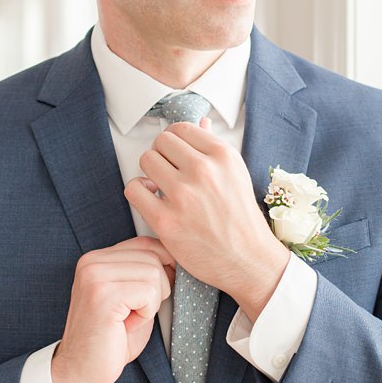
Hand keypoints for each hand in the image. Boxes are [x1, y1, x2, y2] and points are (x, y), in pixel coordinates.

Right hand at [51, 236, 175, 382]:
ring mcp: (95, 276)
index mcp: (97, 258)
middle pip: (154, 257)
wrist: (81, 371)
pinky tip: (126, 325)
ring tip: (128, 319)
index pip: (146, 243)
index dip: (163, 267)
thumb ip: (145, 272)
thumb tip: (177, 256)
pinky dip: (146, 313)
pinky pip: (149, 292)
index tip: (154, 294)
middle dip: (157, 290)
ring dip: (151, 303)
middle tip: (134, 313)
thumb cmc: (111, 338)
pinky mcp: (103, 295)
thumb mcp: (131, 297)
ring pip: (154, 274)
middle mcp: (92, 261)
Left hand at [125, 119, 289, 319]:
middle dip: (162, 155)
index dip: (175, 141)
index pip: (181, 128)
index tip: (176, 154)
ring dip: (150, 173)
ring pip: (146, 160)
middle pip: (161, 142)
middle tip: (169, 172)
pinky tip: (152, 200)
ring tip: (162, 186)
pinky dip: (139, 192)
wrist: (248, 260)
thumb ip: (214, 148)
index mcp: (223, 155)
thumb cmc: (241, 219)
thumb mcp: (236, 174)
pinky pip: (134, 189)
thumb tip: (200, 122)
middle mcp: (203, 171)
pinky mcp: (165, 220)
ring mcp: (183, 195)